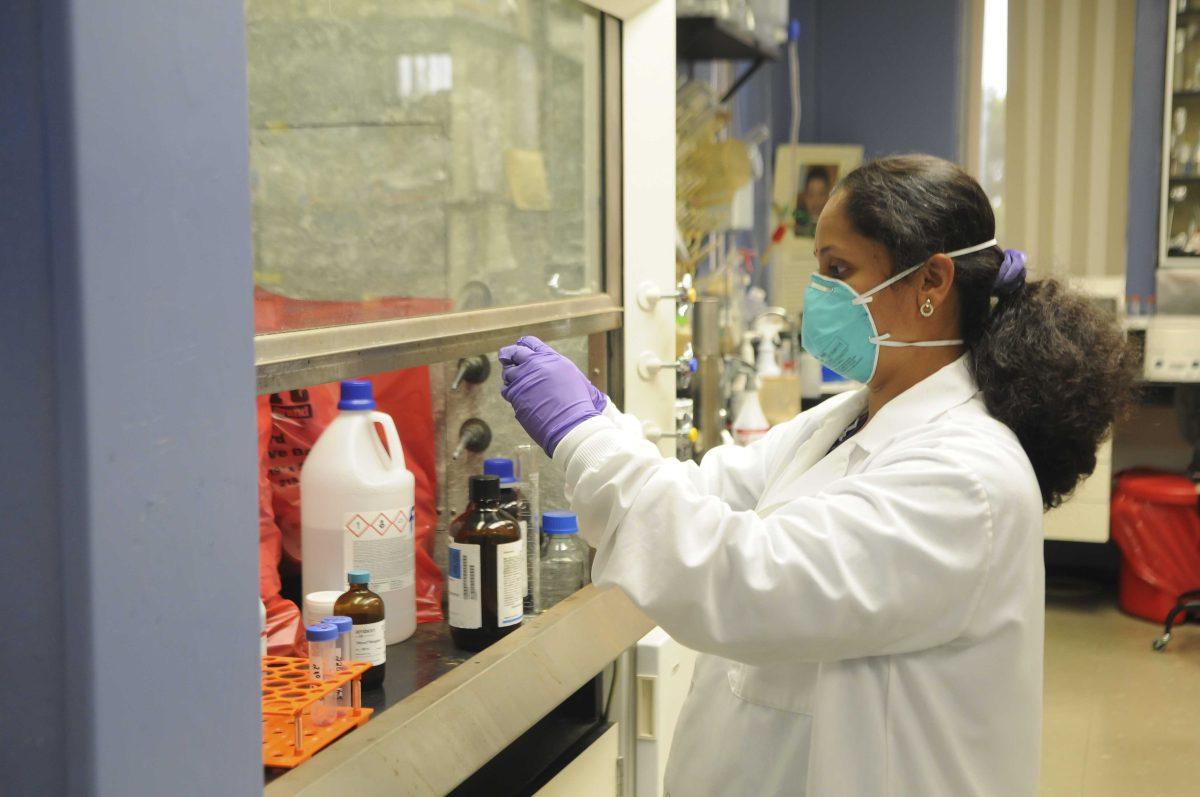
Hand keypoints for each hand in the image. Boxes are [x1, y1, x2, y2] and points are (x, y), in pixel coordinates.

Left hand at [499, 336, 603, 454]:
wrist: (571, 422)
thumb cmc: (579, 404)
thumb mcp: (576, 379)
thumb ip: (562, 372)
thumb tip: (559, 375)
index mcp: (552, 358)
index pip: (531, 343)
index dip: (523, 345)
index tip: (520, 347)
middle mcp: (536, 364)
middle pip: (514, 353)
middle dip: (509, 355)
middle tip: (506, 358)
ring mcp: (523, 379)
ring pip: (507, 372)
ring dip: (509, 376)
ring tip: (515, 382)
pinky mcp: (515, 395)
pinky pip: (506, 389)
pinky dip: (509, 391)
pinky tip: (516, 396)